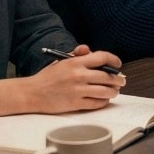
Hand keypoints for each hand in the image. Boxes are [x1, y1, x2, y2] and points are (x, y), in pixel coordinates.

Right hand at [0, 49, 124, 116]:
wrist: (32, 93)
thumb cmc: (48, 77)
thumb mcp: (62, 61)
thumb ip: (77, 55)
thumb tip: (89, 50)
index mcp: (76, 62)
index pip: (102, 57)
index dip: (114, 60)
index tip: (118, 64)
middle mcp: (78, 75)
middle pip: (107, 76)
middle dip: (118, 79)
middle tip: (121, 81)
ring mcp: (78, 90)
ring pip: (104, 91)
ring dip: (113, 92)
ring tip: (115, 91)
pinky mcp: (75, 103)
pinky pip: (96, 103)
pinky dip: (103, 102)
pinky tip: (104, 100)